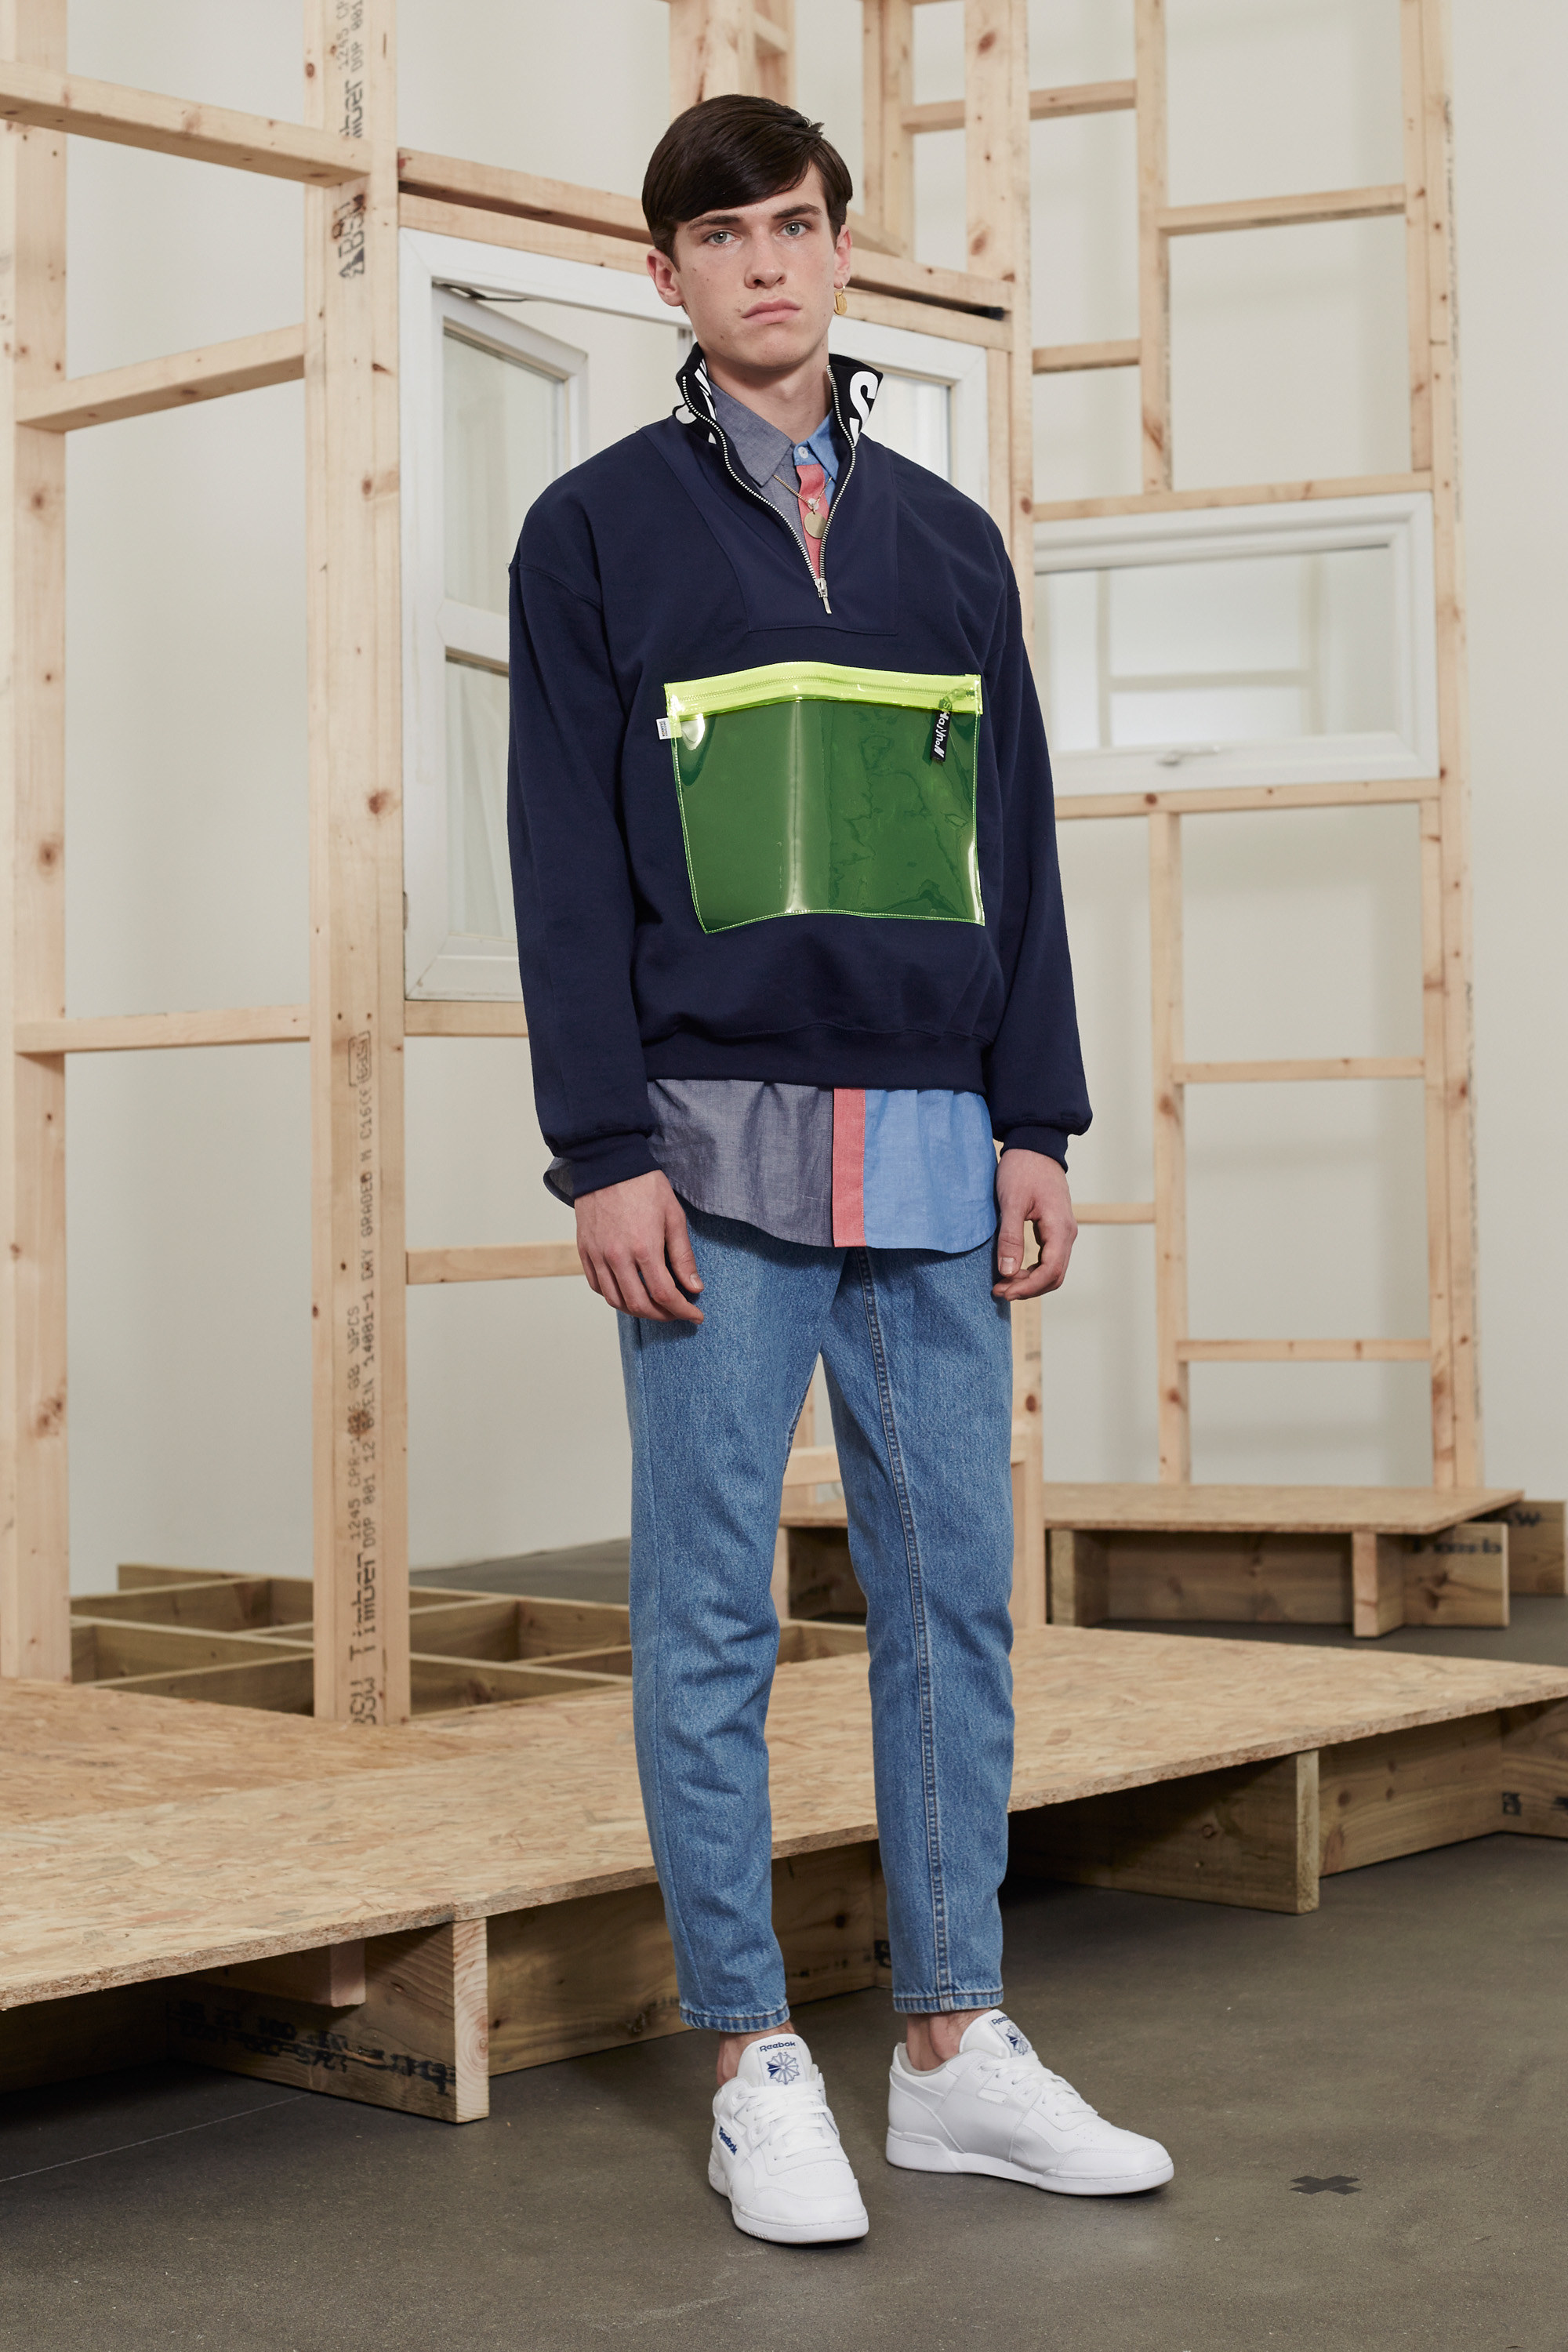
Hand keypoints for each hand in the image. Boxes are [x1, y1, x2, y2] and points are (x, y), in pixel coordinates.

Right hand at [575, 1169, 703, 1322]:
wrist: (608, 1162)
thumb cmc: (644, 1185)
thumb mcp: (674, 1216)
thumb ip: (683, 1256)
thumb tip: (694, 1287)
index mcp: (644, 1248)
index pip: (665, 1295)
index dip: (682, 1311)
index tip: (695, 1315)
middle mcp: (617, 1257)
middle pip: (639, 1305)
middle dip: (662, 1315)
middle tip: (677, 1313)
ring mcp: (597, 1255)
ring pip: (615, 1300)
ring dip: (637, 1311)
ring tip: (654, 1306)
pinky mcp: (584, 1250)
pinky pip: (597, 1285)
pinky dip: (614, 1296)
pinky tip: (628, 1291)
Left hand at [992, 1149, 1076, 1301]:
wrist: (1035, 1145)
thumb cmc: (1023, 1169)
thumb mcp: (1011, 1202)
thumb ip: (1010, 1238)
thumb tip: (1008, 1273)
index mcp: (1059, 1228)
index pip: (1050, 1271)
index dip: (1027, 1288)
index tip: (1003, 1291)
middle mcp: (1067, 1233)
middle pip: (1055, 1276)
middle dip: (1028, 1288)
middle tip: (999, 1291)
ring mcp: (1063, 1231)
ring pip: (1053, 1269)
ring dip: (1030, 1281)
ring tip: (1004, 1283)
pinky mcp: (1055, 1228)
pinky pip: (1049, 1258)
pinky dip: (1033, 1270)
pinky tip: (1013, 1270)